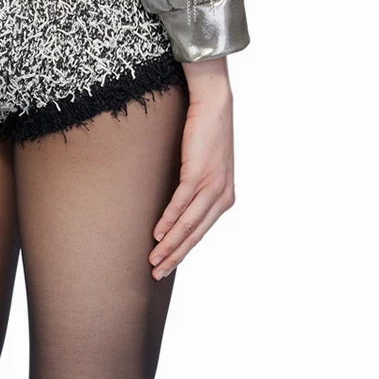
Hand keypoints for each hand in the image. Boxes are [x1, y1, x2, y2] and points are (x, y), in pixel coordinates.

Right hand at [150, 59, 234, 280]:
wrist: (214, 105)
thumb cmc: (207, 134)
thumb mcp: (207, 168)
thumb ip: (198, 190)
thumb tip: (178, 208)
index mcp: (225, 198)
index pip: (201, 232)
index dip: (183, 251)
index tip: (168, 266)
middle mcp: (222, 196)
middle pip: (195, 234)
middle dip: (175, 257)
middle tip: (157, 274)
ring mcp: (211, 185)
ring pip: (188, 224)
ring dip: (169, 245)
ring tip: (153, 259)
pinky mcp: (198, 173)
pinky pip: (181, 203)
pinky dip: (168, 220)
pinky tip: (157, 233)